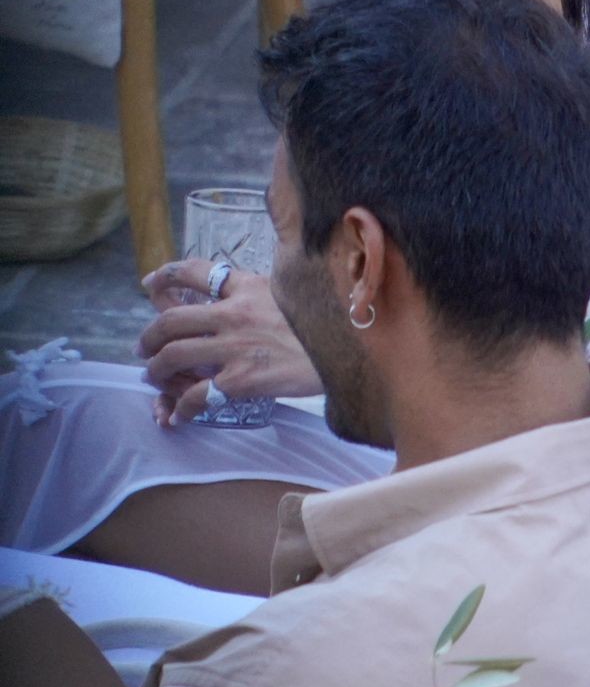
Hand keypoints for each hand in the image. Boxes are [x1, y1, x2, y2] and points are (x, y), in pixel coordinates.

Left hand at [138, 259, 319, 425]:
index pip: (196, 271)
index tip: (149, 283)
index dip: (166, 276)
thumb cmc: (324, 325)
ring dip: (156, 370)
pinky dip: (182, 408)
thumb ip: (267, 290)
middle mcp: (234, 314)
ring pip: (174, 356)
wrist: (346, 353)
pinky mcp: (240, 380)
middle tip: (144, 348)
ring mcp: (234, 348)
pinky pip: (197, 396)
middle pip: (172, 319)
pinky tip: (179, 415)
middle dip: (149, 336)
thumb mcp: (295, 292)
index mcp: (247, 288)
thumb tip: (249, 291)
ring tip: (154, 377)